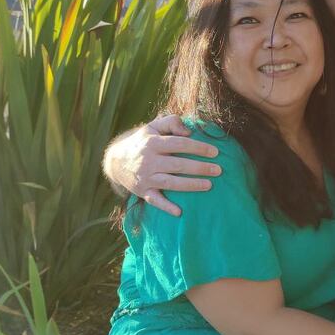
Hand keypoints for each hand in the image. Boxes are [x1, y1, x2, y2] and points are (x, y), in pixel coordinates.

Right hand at [104, 114, 222, 216]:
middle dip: (200, 168)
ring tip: (209, 185)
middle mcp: (148, 161)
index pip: (179, 144)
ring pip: (170, 183)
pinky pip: (155, 201)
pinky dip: (166, 207)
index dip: (198, 148)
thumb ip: (171, 122)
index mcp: (152, 143)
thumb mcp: (153, 126)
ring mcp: (145, 177)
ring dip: (190, 185)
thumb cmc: (142, 142)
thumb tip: (189, 131)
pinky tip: (179, 212)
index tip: (215, 152)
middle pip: (178, 165)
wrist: (116, 161)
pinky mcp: (143, 191)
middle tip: (218, 170)